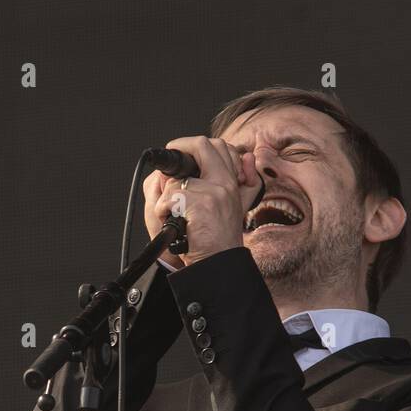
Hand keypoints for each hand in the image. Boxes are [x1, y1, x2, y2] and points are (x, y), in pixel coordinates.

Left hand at [142, 136, 260, 267]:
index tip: (185, 152)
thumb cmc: (220, 240)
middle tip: (169, 161)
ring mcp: (214, 193)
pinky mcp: (200, 205)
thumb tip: (247, 157)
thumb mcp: (238, 207)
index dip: (198, 145)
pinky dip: (163, 210)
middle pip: (203, 145)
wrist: (217, 265)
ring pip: (178, 178)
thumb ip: (245, 181)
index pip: (221, 147)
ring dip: (167, 196)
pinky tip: (172, 222)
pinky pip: (170, 196)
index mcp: (233, 183)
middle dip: (180, 147)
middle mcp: (226, 184)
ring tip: (173, 212)